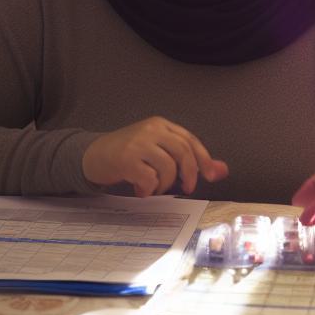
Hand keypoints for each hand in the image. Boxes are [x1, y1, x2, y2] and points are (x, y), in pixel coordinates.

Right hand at [82, 117, 228, 196]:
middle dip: (189, 174)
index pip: (190, 140)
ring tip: (155, 188)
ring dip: (165, 184)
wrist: (91, 155)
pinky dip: (149, 188)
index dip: (204, 159)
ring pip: (167, 166)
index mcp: (161, 125)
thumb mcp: (159, 151)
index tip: (211, 177)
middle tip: (187, 189)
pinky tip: (141, 189)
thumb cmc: (129, 154)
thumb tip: (222, 170)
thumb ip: (189, 160)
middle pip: (183, 151)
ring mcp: (138, 143)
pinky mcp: (125, 158)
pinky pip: (149, 177)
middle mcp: (151, 130)